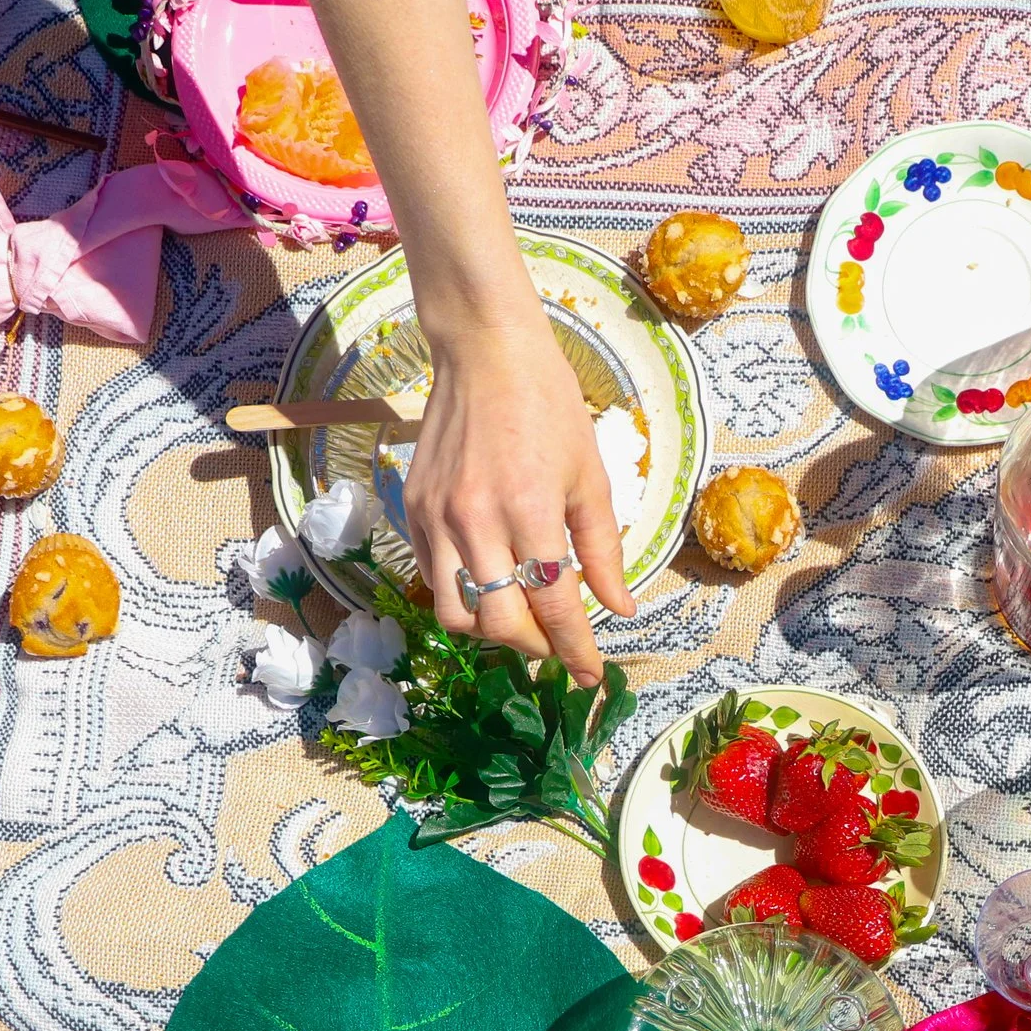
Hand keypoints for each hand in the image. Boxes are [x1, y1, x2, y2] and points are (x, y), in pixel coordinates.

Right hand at [402, 319, 635, 684]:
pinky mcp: (412, 509)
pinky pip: (431, 578)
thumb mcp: (591, 479)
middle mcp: (475, 521)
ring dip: (491, 631)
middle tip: (559, 644)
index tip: (593, 675)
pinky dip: (462, 596)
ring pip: (453, 613)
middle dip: (535, 647)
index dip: (576, 649)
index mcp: (530, 510)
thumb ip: (602, 550)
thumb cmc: (549, 409)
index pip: (553, 605)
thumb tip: (618, 610)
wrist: (485, 355)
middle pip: (499, 623)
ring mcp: (436, 517)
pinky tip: (491, 584)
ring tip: (522, 619)